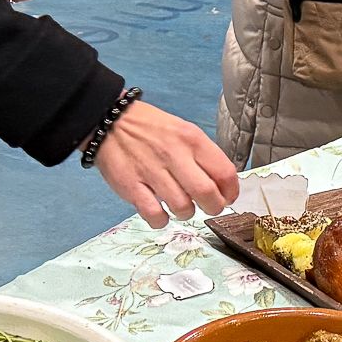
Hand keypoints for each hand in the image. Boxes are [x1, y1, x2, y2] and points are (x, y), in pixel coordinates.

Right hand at [93, 99, 239, 226]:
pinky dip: (162, 220)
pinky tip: (160, 212)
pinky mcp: (131, 187)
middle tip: (208, 207)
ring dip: (186, 213)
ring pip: (183, 208)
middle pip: (207, 194)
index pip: (225, 172)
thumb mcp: (183, 131)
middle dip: (214, 207)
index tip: (227, 197)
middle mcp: (174, 155)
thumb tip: (223, 184)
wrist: (109, 120)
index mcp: (192, 139)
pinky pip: (155, 215)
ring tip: (181, 205)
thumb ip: (203, 155)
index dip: (231, 191)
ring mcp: (151, 172)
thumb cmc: (150, 129)